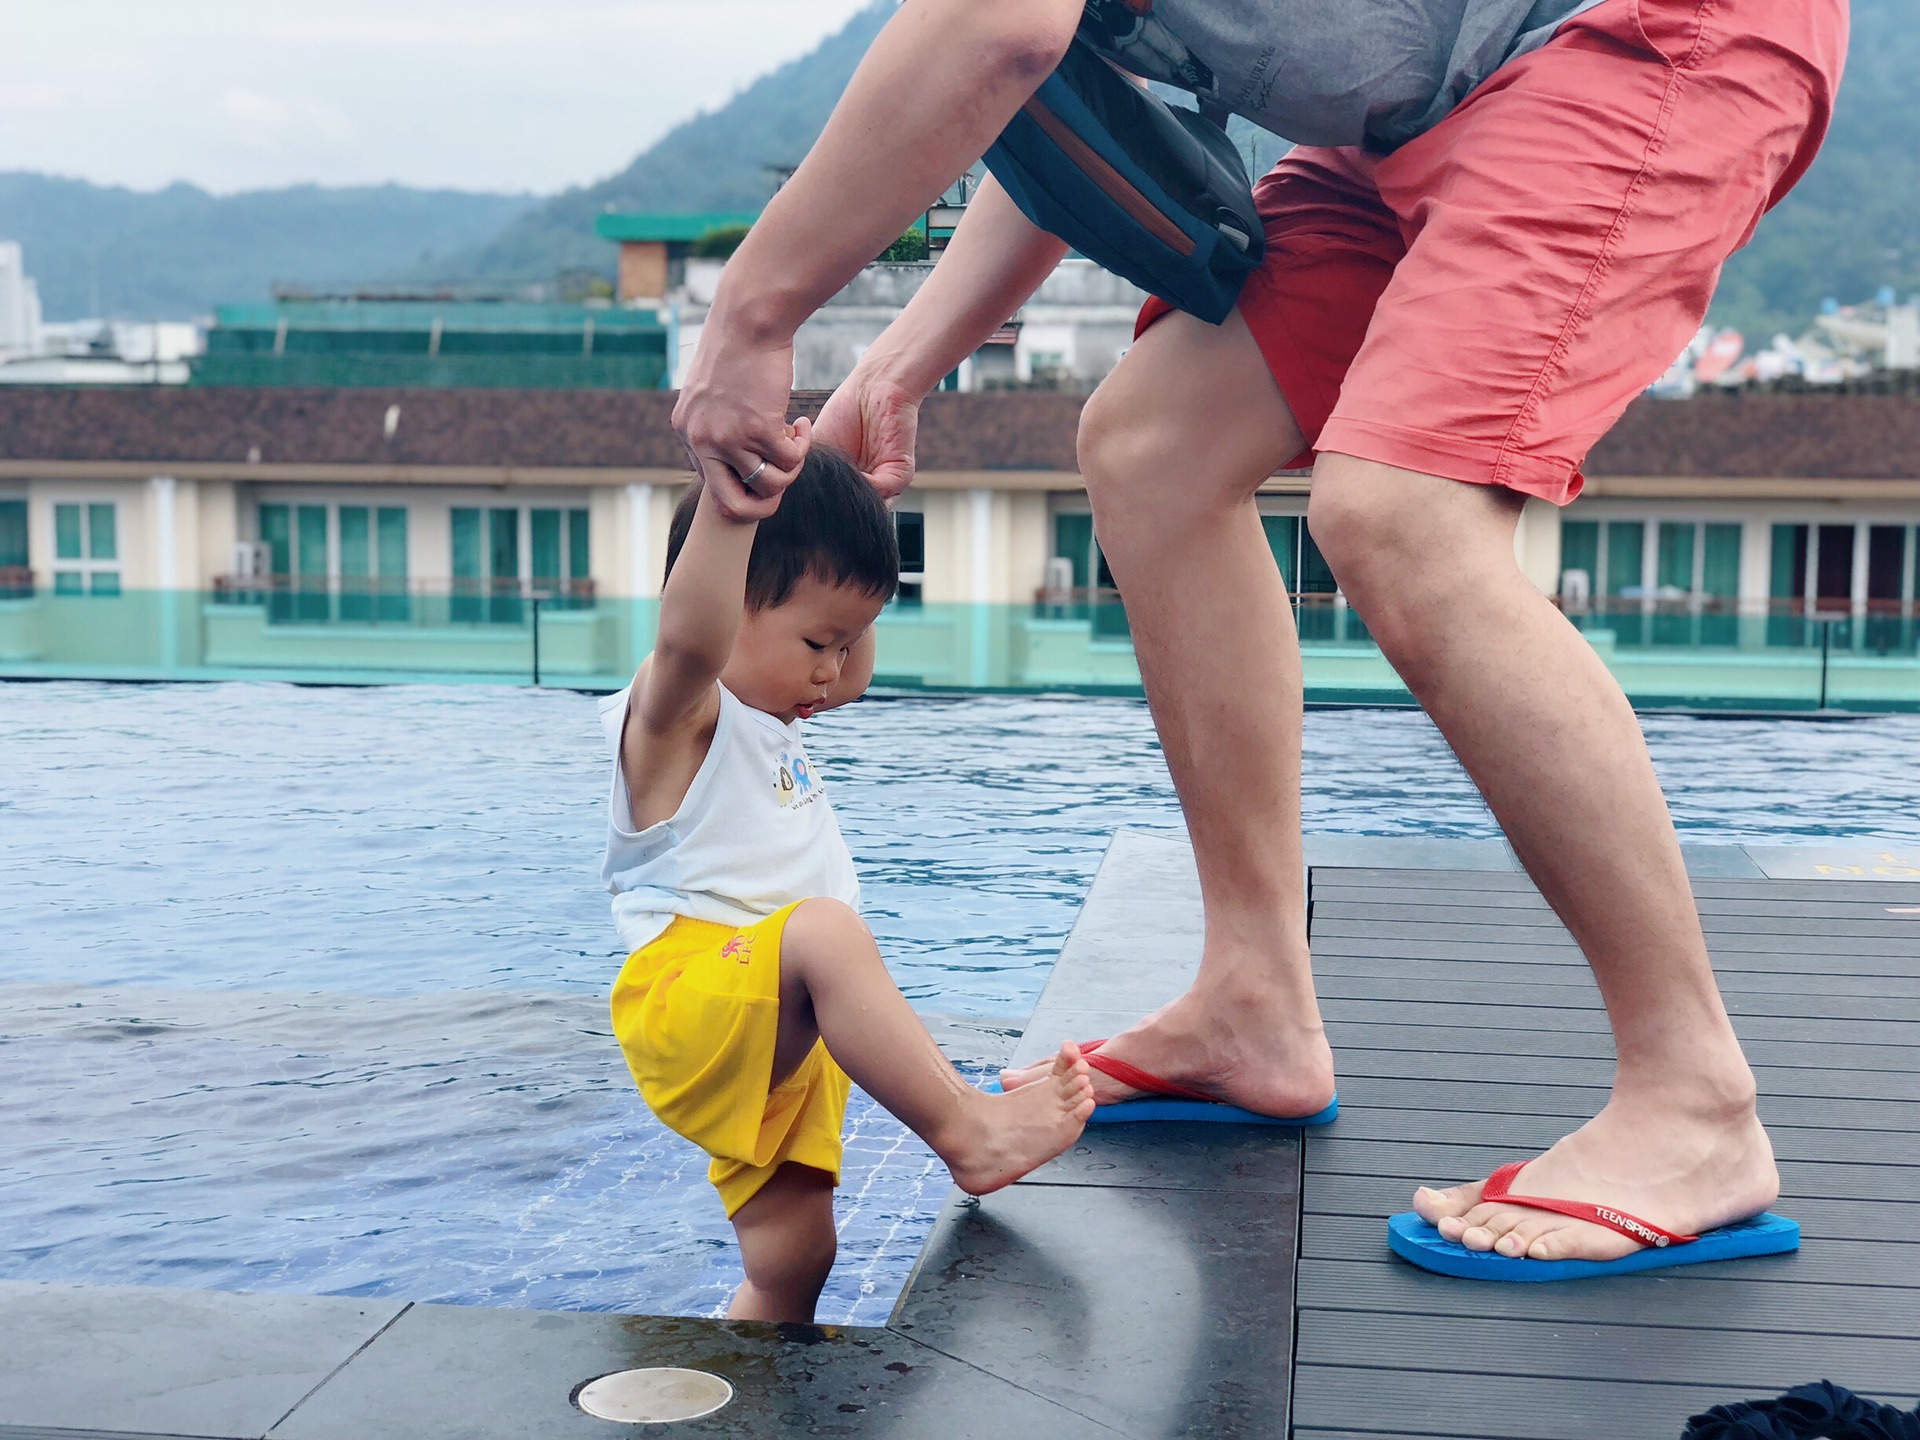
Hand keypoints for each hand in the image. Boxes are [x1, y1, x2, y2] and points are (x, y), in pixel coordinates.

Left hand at [672, 319, 809, 521]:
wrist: (748, 318)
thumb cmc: (737, 348)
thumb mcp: (712, 391)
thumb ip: (718, 423)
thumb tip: (742, 456)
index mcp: (688, 432)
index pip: (711, 485)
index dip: (743, 481)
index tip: (760, 461)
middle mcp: (703, 440)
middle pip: (732, 506)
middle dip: (762, 505)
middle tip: (781, 479)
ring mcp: (730, 437)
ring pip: (769, 485)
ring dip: (789, 468)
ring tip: (794, 440)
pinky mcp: (760, 428)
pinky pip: (790, 462)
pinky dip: (803, 448)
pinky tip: (802, 424)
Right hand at [814, 369, 920, 500]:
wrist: (872, 389)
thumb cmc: (846, 413)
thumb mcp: (819, 448)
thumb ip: (812, 474)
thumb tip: (797, 501)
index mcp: (850, 483)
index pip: (837, 505)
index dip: (821, 506)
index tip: (801, 501)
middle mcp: (868, 487)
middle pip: (852, 511)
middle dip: (836, 509)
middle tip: (815, 501)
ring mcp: (885, 484)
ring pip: (867, 506)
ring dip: (849, 499)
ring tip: (831, 485)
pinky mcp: (899, 475)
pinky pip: (881, 492)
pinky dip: (864, 486)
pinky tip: (851, 473)